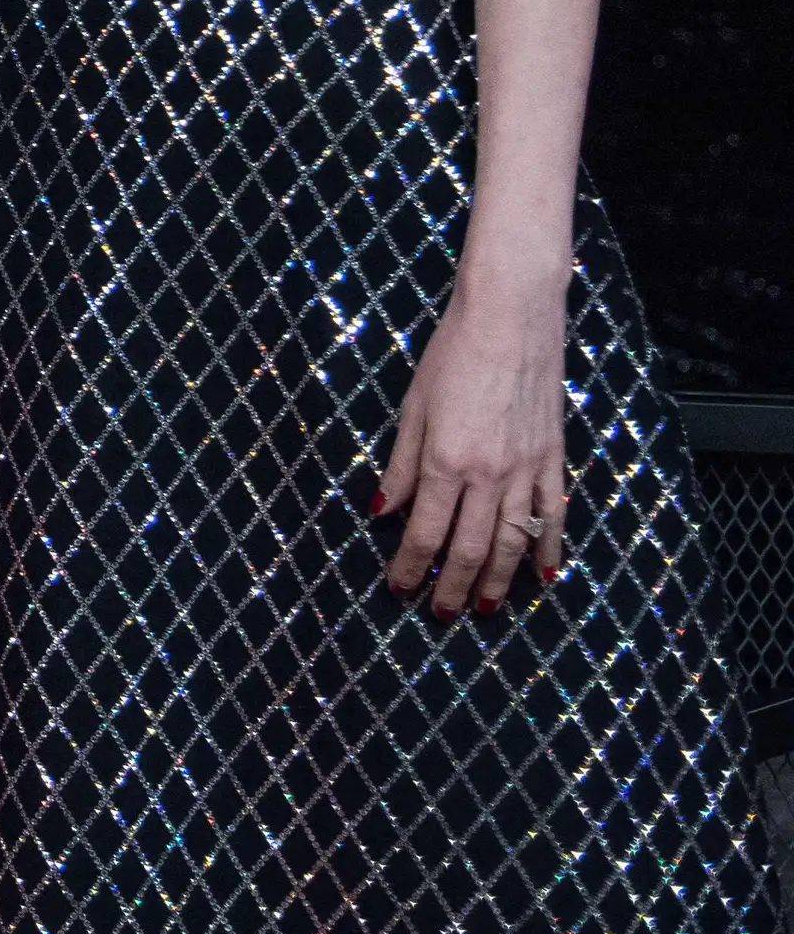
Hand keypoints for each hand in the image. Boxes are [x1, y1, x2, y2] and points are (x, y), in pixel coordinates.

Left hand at [377, 274, 569, 617]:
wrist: (511, 320)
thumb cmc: (452, 356)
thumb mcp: (412, 409)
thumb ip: (399, 466)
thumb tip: (380, 513)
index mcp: (445, 461)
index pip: (424, 532)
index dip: (411, 566)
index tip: (400, 588)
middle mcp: (488, 474)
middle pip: (470, 547)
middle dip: (452, 585)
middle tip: (441, 613)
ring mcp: (526, 469)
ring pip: (513, 540)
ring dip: (498, 579)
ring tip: (484, 607)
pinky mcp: (554, 459)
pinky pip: (553, 514)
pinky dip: (549, 548)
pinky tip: (544, 575)